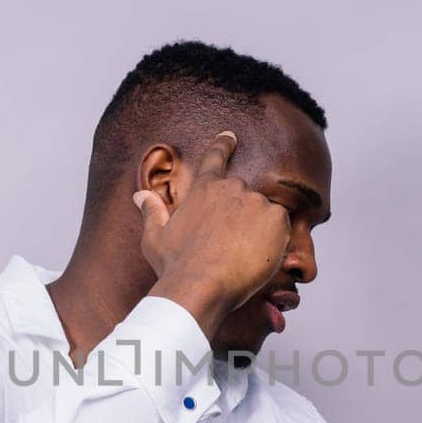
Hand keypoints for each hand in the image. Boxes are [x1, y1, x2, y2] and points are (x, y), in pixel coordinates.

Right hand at [137, 131, 290, 338]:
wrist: (201, 286)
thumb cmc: (176, 265)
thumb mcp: (155, 238)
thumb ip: (152, 212)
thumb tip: (140, 195)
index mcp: (204, 189)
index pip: (215, 157)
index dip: (223, 145)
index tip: (230, 136)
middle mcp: (231, 188)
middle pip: (243, 197)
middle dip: (241, 217)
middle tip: (230, 246)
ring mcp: (255, 202)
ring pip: (263, 214)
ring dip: (257, 230)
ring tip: (241, 257)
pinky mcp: (276, 218)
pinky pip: (281, 227)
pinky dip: (275, 240)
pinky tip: (257, 257)